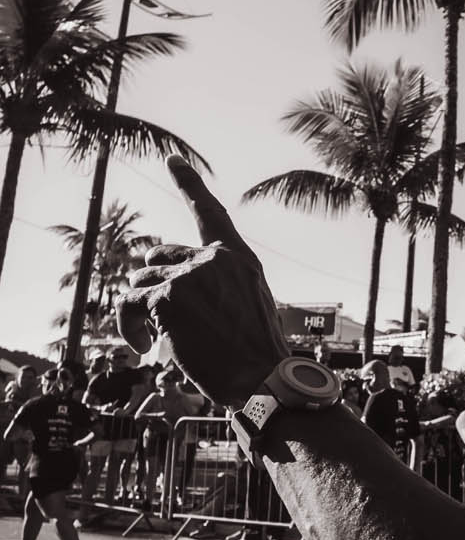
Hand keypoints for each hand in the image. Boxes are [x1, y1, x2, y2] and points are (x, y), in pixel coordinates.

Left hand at [117, 158, 288, 408]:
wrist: (263, 379)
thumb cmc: (257, 355)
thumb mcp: (250, 306)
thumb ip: (217, 286)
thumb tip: (167, 287)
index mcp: (238, 259)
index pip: (210, 214)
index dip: (189, 184)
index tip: (173, 160)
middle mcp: (214, 260)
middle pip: (159, 258)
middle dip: (153, 288)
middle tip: (158, 321)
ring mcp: (191, 276)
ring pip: (140, 283)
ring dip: (140, 313)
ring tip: (154, 342)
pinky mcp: (168, 298)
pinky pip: (129, 305)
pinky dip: (127, 326)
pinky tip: (142, 346)